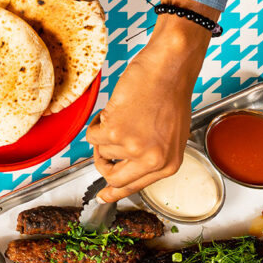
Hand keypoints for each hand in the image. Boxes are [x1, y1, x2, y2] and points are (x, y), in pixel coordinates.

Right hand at [88, 0, 211, 201]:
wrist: (169, 66)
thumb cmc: (170, 93)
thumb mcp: (169, 134)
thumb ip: (149, 155)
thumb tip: (123, 168)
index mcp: (169, 164)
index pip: (135, 187)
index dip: (116, 192)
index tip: (103, 197)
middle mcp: (153, 160)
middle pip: (113, 178)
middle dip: (102, 164)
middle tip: (100, 152)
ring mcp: (134, 148)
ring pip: (102, 152)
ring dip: (105, 133)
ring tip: (122, 114)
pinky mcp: (116, 132)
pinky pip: (92, 136)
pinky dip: (97, 122)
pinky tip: (114, 109)